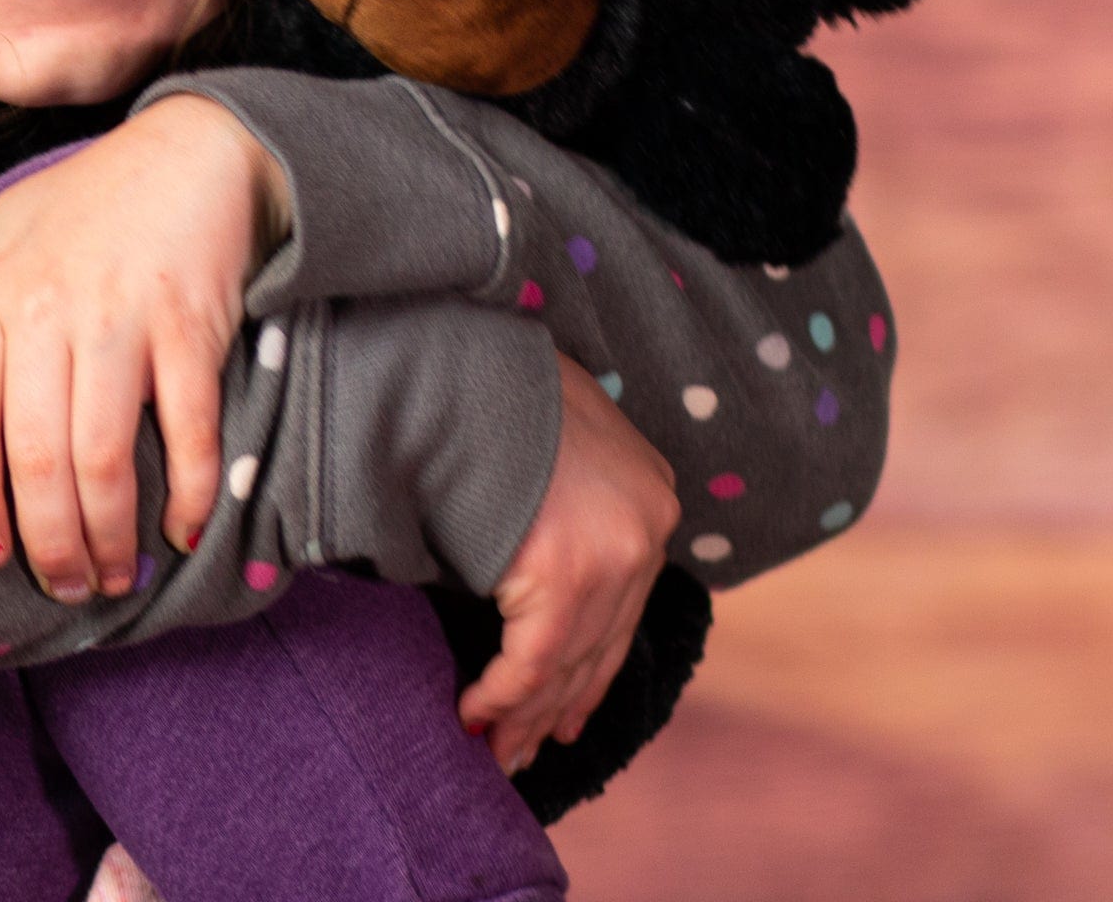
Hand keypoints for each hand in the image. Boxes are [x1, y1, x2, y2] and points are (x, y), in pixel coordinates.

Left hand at [0, 95, 290, 601]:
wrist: (198, 150)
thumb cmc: (94, 197)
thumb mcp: (3, 224)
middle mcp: (51, 313)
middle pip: (33, 458)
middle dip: (46, 542)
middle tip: (60, 588)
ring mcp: (124, 321)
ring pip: (101, 458)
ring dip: (107, 536)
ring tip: (113, 576)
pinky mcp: (192, 328)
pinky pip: (186, 431)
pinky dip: (188, 492)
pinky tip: (184, 530)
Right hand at [457, 350, 680, 774]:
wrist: (461, 358)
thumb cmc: (493, 383)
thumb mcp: (559, 427)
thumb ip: (568, 488)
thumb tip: (537, 551)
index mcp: (652, 492)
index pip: (625, 606)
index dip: (592, 668)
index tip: (566, 711)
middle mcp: (644, 531)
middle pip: (601, 643)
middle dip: (560, 704)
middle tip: (525, 751)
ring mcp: (611, 555)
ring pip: (569, 662)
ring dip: (526, 715)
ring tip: (496, 753)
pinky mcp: (564, 574)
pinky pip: (531, 661)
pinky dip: (501, 695)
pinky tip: (474, 715)